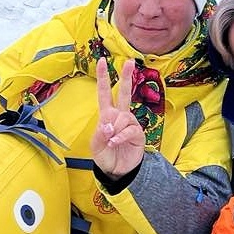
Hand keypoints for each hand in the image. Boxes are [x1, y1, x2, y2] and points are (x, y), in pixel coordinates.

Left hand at [92, 58, 145, 177]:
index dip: (104, 78)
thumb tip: (108, 124)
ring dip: (115, 129)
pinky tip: (115, 143)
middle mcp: (120, 116)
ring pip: (123, 116)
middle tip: (130, 62)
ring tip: (111, 141)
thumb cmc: (105, 155)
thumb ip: (100, 133)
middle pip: (123, 93)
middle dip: (126, 77)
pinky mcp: (137, 133)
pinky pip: (129, 130)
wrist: (117, 171)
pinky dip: (120, 137)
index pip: (104, 93)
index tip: (103, 62)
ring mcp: (130, 124)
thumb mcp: (96, 145)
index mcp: (107, 115)